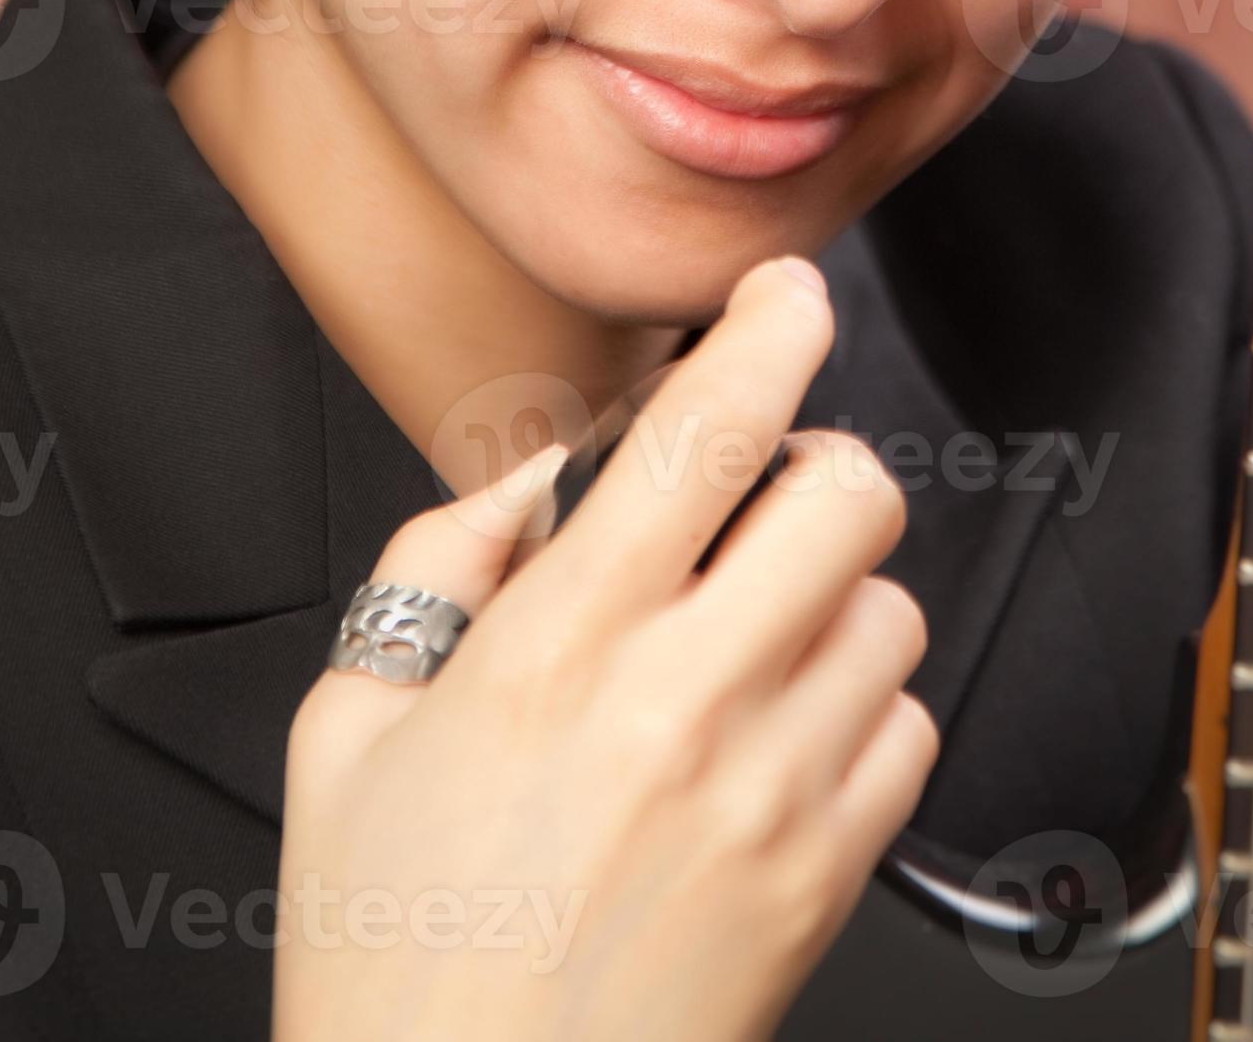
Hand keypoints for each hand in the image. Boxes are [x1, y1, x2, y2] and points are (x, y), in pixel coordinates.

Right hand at [272, 256, 938, 1041]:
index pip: (707, 431)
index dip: (770, 326)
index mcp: (557, 649)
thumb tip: (530, 485)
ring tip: (752, 644)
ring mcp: (774, 795)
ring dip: (836, 597)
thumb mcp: (344, 731)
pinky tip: (779, 741)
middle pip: (848, 497)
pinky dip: (861, 712)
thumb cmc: (391, 958)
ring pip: (893, 612)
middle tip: (756, 501)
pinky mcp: (828, 880)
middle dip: (812, 465)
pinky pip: (908, 735)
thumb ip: (437, 568)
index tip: (786, 293)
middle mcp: (686, 705)